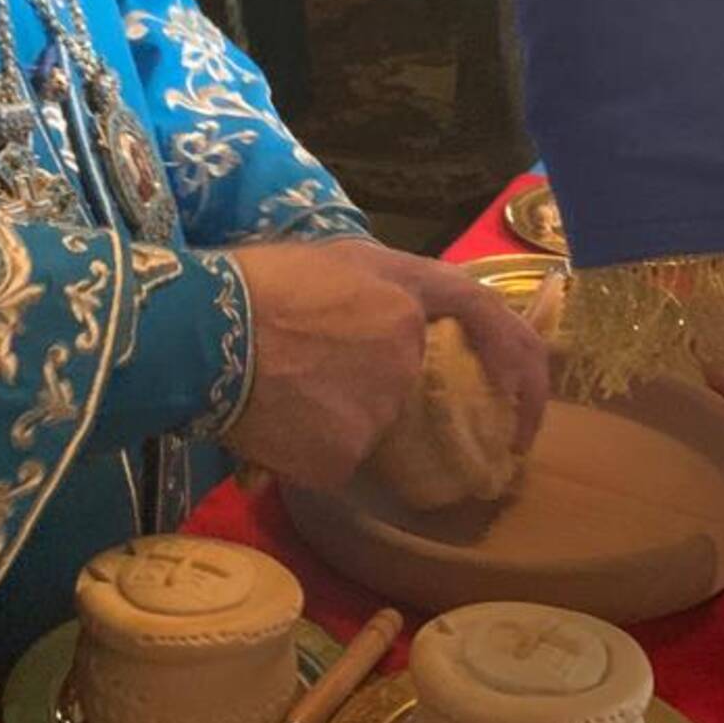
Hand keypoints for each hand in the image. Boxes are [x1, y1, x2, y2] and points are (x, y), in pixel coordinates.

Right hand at [226, 241, 548, 489]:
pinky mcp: (350, 452)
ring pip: (372, 428)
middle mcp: (408, 349)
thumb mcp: (329, 263)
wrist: (198, 332)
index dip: (522, 363)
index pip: (490, 317)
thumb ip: (379, 293)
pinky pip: (338, 459)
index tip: (526, 404)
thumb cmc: (251, 284)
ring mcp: (382, 405)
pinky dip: (310, 451)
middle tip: (318, 387)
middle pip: (411, 388)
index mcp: (404, 291)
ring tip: (278, 395)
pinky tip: (273, 424)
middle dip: (378, 395)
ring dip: (335, 421)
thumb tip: (394, 324)